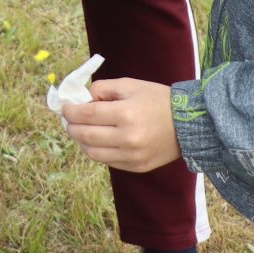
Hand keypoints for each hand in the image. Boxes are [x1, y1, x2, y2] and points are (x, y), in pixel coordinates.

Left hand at [60, 78, 183, 172]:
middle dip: (71, 127)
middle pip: (85, 135)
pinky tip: (99, 140)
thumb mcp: (130, 85)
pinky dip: (97, 150)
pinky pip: (107, 161)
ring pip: (93, 153)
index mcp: (126, 114)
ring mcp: (132, 156)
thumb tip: (82, 100)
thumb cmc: (157, 100)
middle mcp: (128, 138)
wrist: (188, 124)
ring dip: (82, 141)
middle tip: (68, 120)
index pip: (87, 115)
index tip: (65, 108)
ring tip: (82, 130)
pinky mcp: (136, 167)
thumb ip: (103, 89)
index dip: (70, 111)